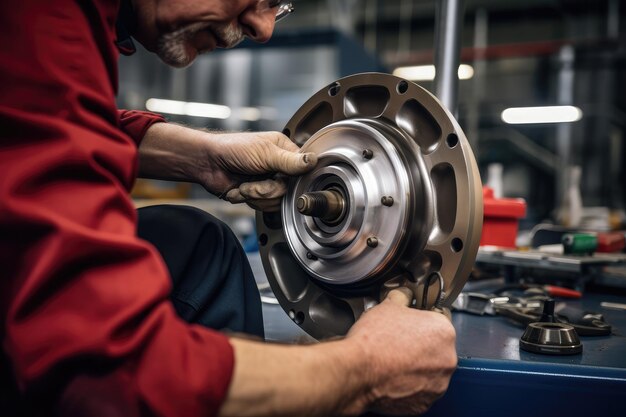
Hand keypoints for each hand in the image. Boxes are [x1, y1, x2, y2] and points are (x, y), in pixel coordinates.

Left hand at [198, 131, 316, 210]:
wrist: (208, 163)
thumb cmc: (233, 149)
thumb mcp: (265, 153)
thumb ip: (290, 160)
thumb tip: (313, 160)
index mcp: (285, 152)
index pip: (301, 172)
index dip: (289, 179)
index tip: (278, 178)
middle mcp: (279, 167)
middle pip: (288, 192)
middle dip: (266, 190)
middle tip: (253, 182)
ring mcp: (268, 182)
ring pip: (275, 202)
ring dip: (255, 196)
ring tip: (244, 185)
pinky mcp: (257, 194)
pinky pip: (262, 207)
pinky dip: (247, 200)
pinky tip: (240, 190)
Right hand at [345, 288, 456, 414]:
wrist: (357, 373)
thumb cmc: (373, 341)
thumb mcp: (387, 306)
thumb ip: (402, 298)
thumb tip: (403, 295)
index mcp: (444, 331)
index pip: (439, 318)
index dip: (422, 316)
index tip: (412, 320)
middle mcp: (448, 359)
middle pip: (437, 346)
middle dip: (420, 342)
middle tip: (398, 339)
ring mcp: (438, 384)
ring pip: (430, 369)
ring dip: (416, 364)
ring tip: (393, 358)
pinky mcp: (424, 404)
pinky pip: (420, 389)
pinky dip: (409, 383)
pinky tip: (392, 374)